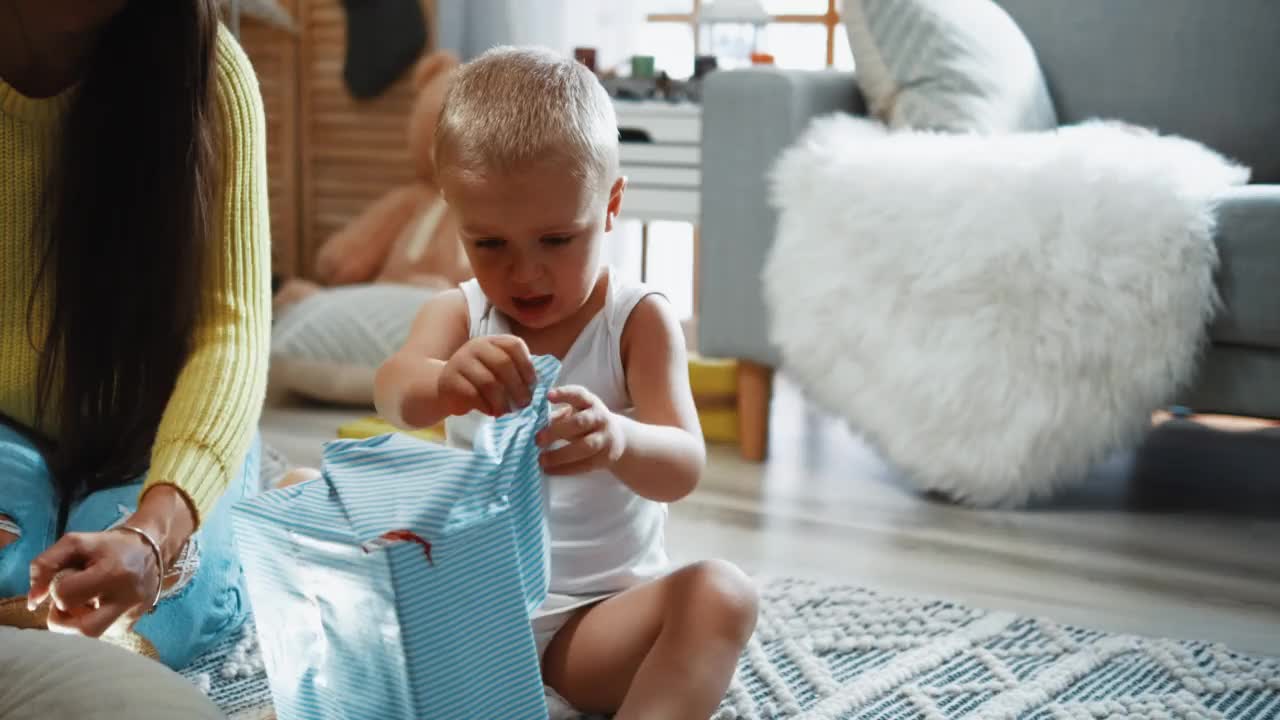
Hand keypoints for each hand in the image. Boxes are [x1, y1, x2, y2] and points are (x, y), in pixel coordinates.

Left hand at [27, 529, 160, 637]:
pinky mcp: (131, 626)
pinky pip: (99, 634)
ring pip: (89, 635)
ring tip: (84, 601)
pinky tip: (97, 606)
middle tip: (66, 601)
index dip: (57, 587)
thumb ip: (45, 565)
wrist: (152, 549)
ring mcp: (131, 616)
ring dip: (75, 621)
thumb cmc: (110, 545)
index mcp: (113, 574)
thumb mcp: (75, 543)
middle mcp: (127, 599)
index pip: (66, 595)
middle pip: (81, 630)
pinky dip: (89, 622)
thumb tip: (32, 601)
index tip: (69, 576)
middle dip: (62, 619)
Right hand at [437, 335, 535, 416]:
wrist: (446, 386)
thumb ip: (515, 371)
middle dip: (518, 386)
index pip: (514, 345)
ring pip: (489, 382)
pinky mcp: (450, 380)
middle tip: (525, 403)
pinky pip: (473, 395)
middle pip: (503, 363)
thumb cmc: (479, 378)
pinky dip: (486, 406)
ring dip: (502, 400)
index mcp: (492, 341)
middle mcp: (475, 347)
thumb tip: (537, 386)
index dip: (527, 365)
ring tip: (508, 411)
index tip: (532, 384)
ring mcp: (461, 362)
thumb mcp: (497, 368)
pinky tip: (492, 412)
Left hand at [536, 386, 625, 474]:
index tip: (548, 396)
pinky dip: (566, 469)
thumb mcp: (576, 413)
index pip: (578, 395)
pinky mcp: (606, 457)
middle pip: (580, 423)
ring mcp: (606, 438)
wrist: (617, 438)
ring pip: (585, 446)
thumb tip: (537, 425)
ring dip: (561, 455)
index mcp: (590, 403)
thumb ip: (558, 416)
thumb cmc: (587, 423)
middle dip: (557, 431)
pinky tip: (550, 470)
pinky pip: (585, 465)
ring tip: (541, 460)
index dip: (564, 394)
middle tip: (537, 440)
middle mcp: (600, 418)